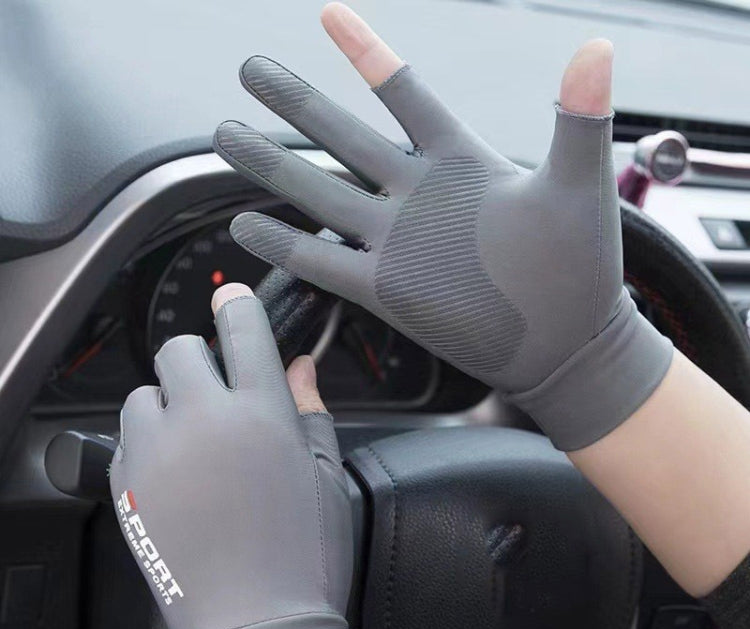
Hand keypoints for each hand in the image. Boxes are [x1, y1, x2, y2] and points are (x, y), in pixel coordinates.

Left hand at [109, 283, 352, 628]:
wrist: (257, 627)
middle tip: (218, 389)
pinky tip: (176, 471)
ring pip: (144, 393)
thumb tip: (300, 366)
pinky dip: (148, 441)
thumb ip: (310, 410)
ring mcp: (158, 454)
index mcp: (263, 413)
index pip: (243, 332)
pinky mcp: (129, 488)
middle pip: (179, 350)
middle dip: (198, 358)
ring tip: (192, 435)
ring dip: (168, 401)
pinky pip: (126, 439)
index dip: (236, 306)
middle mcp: (205, 421)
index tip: (230, 298)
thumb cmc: (306, 554)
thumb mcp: (326, 475)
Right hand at [213, 3, 671, 450]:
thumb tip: (597, 47)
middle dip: (295, 101)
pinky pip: (322, 261)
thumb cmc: (583, 265)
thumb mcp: (581, 186)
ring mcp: (397, 241)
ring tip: (226, 135)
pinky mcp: (385, 288)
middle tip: (250, 69)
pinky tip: (245, 227)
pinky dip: (284, 245)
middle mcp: (418, 195)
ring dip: (273, 165)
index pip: (406, 93)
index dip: (366, 54)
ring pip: (321, 192)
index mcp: (461, 161)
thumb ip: (578, 119)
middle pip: (343, 136)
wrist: (566, 341)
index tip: (327, 13)